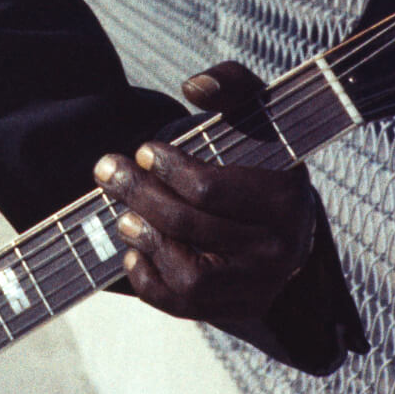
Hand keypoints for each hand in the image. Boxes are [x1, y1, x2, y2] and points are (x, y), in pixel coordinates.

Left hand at [92, 61, 316, 324]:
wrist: (276, 216)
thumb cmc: (255, 157)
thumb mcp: (255, 114)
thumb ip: (231, 84)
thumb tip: (194, 87)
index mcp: (287, 199)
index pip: (209, 191)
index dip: (167, 169)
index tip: (144, 150)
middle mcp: (280, 250)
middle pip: (190, 227)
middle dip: (139, 194)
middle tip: (108, 171)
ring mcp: (259, 287)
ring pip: (190, 277)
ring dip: (145, 241)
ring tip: (124, 216)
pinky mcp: (236, 309)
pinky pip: (183, 306)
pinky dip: (149, 281)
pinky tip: (134, 251)